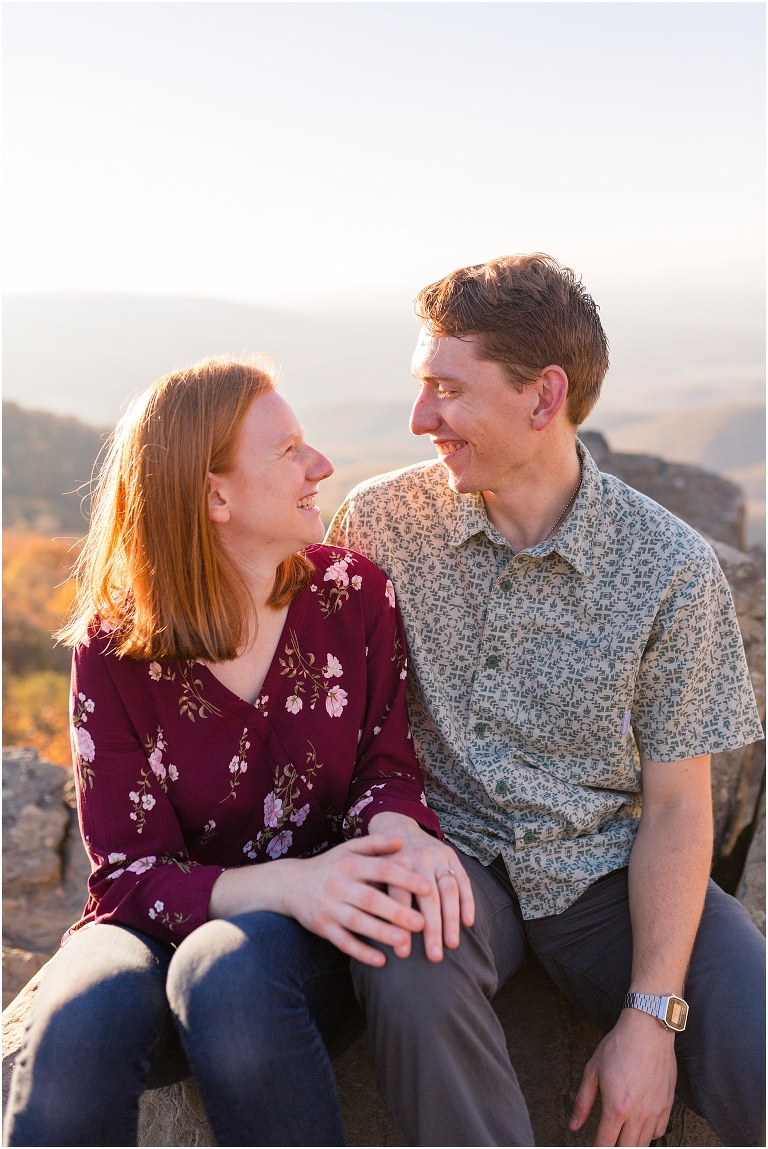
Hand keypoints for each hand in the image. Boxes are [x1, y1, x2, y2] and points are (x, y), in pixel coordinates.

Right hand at [274, 834, 431, 965]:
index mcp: (348, 864)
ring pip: (357, 922)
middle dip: (396, 911)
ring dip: (381, 933)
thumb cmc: (330, 866)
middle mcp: (338, 885)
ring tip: (404, 942)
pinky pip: (343, 942)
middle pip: (370, 899)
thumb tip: (402, 840)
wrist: (290, 884)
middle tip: (422, 922)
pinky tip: (381, 961)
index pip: (380, 869)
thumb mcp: (348, 850)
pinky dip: (361, 952)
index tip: (428, 888)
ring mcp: (329, 908)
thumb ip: (375, 844)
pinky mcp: (322, 927)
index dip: (404, 878)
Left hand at [368, 812, 474, 961]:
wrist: (397, 825)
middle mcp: (417, 858)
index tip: (403, 954)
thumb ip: (374, 895)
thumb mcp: (372, 872)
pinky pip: (463, 880)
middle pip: (427, 898)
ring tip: (452, 944)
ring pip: (448, 890)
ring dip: (452, 919)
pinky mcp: (451, 855)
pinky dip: (468, 902)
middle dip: (432, 929)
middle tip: (434, 957)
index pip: (399, 899)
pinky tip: (468, 923)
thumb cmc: (382, 860)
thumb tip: (371, 932)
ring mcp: (437, 856)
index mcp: (395, 864)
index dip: (400, 926)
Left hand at [569, 1008, 676, 1145]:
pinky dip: (648, 1135)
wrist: (648, 1029)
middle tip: (608, 1140)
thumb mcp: (592, 1070)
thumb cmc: (619, 1046)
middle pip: (627, 1148)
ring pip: (644, 1143)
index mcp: (616, 1107)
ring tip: (622, 1136)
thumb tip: (574, 1125)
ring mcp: (655, 1110)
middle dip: (615, 1148)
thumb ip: (583, 1101)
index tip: (594, 1146)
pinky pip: (659, 1132)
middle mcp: (638, 1114)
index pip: (606, 1144)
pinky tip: (640, 1127)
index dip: (598, 1148)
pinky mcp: (668, 1104)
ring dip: (631, 1143)